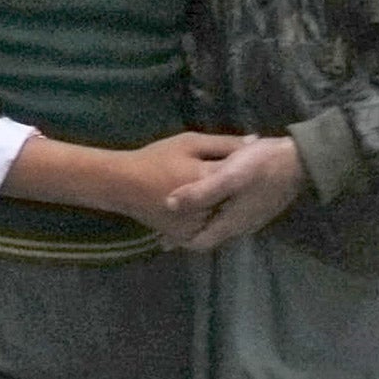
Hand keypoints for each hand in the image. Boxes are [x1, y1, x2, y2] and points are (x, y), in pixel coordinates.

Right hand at [106, 132, 249, 237]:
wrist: (123, 185)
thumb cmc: (156, 158)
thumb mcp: (190, 142)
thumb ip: (224, 143)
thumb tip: (255, 141)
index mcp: (204, 179)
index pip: (242, 173)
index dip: (251, 166)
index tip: (255, 159)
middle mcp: (202, 207)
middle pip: (235, 199)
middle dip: (240, 188)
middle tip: (242, 177)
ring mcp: (195, 226)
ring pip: (224, 216)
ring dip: (229, 205)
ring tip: (229, 191)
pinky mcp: (187, 237)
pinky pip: (210, 228)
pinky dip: (214, 217)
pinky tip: (212, 205)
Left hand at [160, 136, 303, 252]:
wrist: (300, 160)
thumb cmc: (262, 166)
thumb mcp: (228, 176)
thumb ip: (200, 192)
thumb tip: (169, 205)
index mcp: (231, 222)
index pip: (200, 243)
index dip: (179, 240)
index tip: (162, 232)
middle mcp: (242, 226)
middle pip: (209, 235)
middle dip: (189, 231)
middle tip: (166, 222)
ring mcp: (253, 217)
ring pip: (221, 225)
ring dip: (203, 221)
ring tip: (184, 210)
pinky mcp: (259, 205)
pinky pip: (231, 214)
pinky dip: (216, 211)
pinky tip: (211, 198)